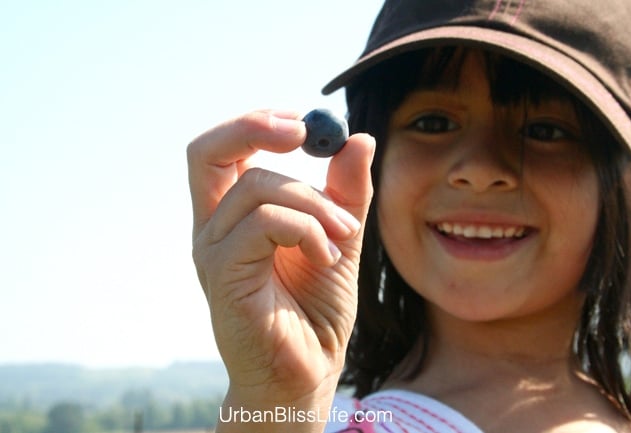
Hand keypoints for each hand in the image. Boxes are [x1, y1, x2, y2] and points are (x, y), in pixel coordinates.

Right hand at [187, 110, 374, 430]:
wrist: (307, 371)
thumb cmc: (316, 309)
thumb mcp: (338, 236)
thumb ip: (345, 191)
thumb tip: (358, 139)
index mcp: (234, 216)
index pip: (222, 151)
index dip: (254, 124)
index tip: (300, 125)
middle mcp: (214, 229)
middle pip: (207, 152)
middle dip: (254, 127)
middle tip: (302, 132)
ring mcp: (213, 252)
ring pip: (256, 189)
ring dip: (313, 203)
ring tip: (342, 237)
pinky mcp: (222, 275)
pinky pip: (264, 223)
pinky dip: (307, 229)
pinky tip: (327, 257)